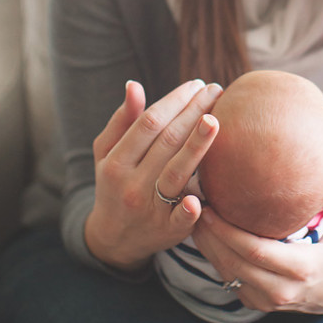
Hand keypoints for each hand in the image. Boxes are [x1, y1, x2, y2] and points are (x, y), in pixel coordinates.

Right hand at [84, 79, 221, 271]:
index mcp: (117, 162)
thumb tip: (134, 85)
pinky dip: (188, 210)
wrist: (114, 238)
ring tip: (215, 119)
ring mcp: (150, 209)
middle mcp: (132, 184)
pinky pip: (180, 220)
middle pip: (167, 142)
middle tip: (216, 90)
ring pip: (177, 173)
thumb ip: (122, 120)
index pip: (149, 123)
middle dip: (193, 112)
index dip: (174, 101)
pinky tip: (199, 198)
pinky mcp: (167, 231)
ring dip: (197, 145)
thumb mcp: (107, 153)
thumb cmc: (115, 183)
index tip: (195, 85)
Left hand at [192, 160, 322, 313]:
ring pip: (225, 273)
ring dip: (204, 245)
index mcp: (301, 268)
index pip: (254, 250)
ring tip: (189, 213)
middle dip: (207, 234)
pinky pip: (228, 278)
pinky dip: (213, 256)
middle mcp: (280, 290)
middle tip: (190, 202)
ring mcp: (265, 300)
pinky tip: (202, 231)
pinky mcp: (255, 302)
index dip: (226, 230)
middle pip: (232, 262)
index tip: (207, 206)